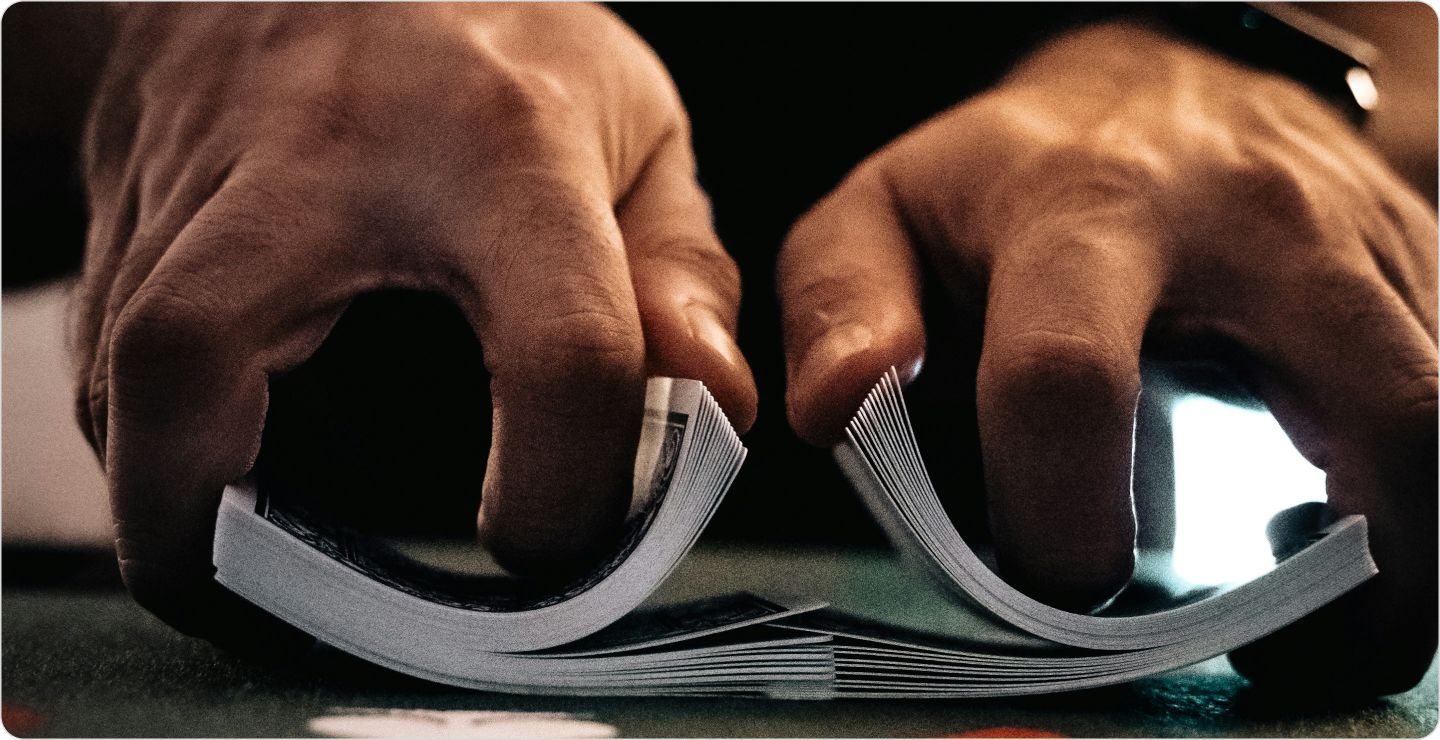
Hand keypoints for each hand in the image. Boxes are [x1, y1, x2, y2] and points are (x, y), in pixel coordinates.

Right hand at [74, 3, 754, 644]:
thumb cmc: (491, 43)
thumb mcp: (628, 119)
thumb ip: (680, 268)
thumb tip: (708, 405)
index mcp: (500, 145)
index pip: (561, 347)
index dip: (567, 486)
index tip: (553, 536)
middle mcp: (324, 161)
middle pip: (199, 352)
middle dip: (218, 522)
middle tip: (292, 602)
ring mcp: (200, 184)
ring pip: (118, 378)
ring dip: (173, 497)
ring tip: (257, 548)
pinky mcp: (128, 215)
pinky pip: (105, 364)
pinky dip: (153, 443)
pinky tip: (220, 459)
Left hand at [779, 23, 1435, 693]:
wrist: (1154, 82)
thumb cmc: (1006, 173)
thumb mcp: (887, 211)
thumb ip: (841, 305)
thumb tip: (830, 409)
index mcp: (1089, 213)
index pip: (1070, 382)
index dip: (1055, 519)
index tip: (1052, 586)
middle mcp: (1262, 224)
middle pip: (1385, 416)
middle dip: (1355, 585)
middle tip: (1267, 659)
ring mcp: (1369, 246)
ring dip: (1412, 562)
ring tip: (1315, 615)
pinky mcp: (1423, 269)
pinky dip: (1421, 502)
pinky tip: (1342, 530)